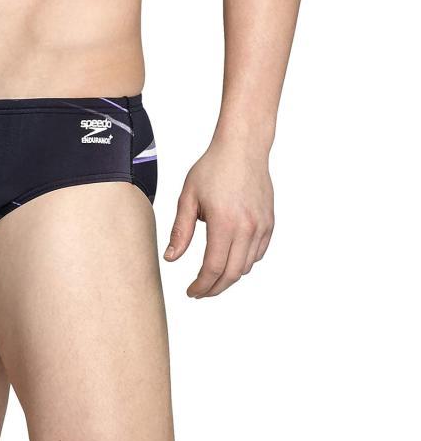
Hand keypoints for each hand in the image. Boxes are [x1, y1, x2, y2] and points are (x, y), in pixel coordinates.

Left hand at [164, 142, 274, 297]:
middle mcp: (247, 228)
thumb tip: (171, 258)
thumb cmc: (213, 168)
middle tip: (200, 292)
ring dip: (228, 277)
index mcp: (224, 223)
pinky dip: (243, 263)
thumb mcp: (188, 198)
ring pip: (246, 266)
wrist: (243, 148)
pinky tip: (229, 261)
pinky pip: (258, 253)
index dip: (201, 286)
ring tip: (212, 278)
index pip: (213, 268)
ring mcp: (261, 226)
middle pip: (231, 274)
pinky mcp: (269, 222)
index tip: (191, 292)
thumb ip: (180, 231)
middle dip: (214, 288)